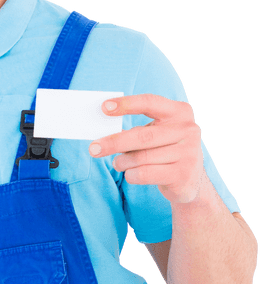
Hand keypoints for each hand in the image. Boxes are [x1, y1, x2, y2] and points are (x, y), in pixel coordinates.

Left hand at [89, 95, 203, 204]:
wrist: (190, 181)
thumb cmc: (165, 152)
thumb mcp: (157, 135)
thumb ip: (137, 130)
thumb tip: (104, 132)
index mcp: (179, 111)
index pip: (149, 102)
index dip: (126, 104)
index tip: (104, 107)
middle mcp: (187, 129)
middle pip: (142, 135)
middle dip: (114, 142)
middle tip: (93, 149)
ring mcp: (188, 152)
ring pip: (142, 157)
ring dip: (122, 162)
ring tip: (118, 163)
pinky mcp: (182, 173)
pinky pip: (145, 174)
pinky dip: (131, 175)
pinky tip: (131, 174)